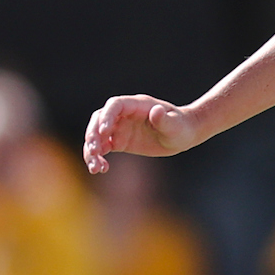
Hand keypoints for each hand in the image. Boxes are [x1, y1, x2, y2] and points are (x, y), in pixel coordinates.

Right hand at [83, 96, 201, 173]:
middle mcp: (124, 115)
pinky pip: (103, 148)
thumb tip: (156, 111)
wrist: (183, 136)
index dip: (107, 116)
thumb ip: (164, 119)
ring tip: (95, 167)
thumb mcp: (175, 125)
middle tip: (94, 151)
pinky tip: (101, 169)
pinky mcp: (119, 142)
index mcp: (137, 105)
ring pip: (97, 135)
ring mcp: (120, 128)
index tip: (104, 131)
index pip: (115, 105)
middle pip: (99, 120)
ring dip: (91, 150)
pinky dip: (98, 157)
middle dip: (93, 134)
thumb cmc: (181, 127)